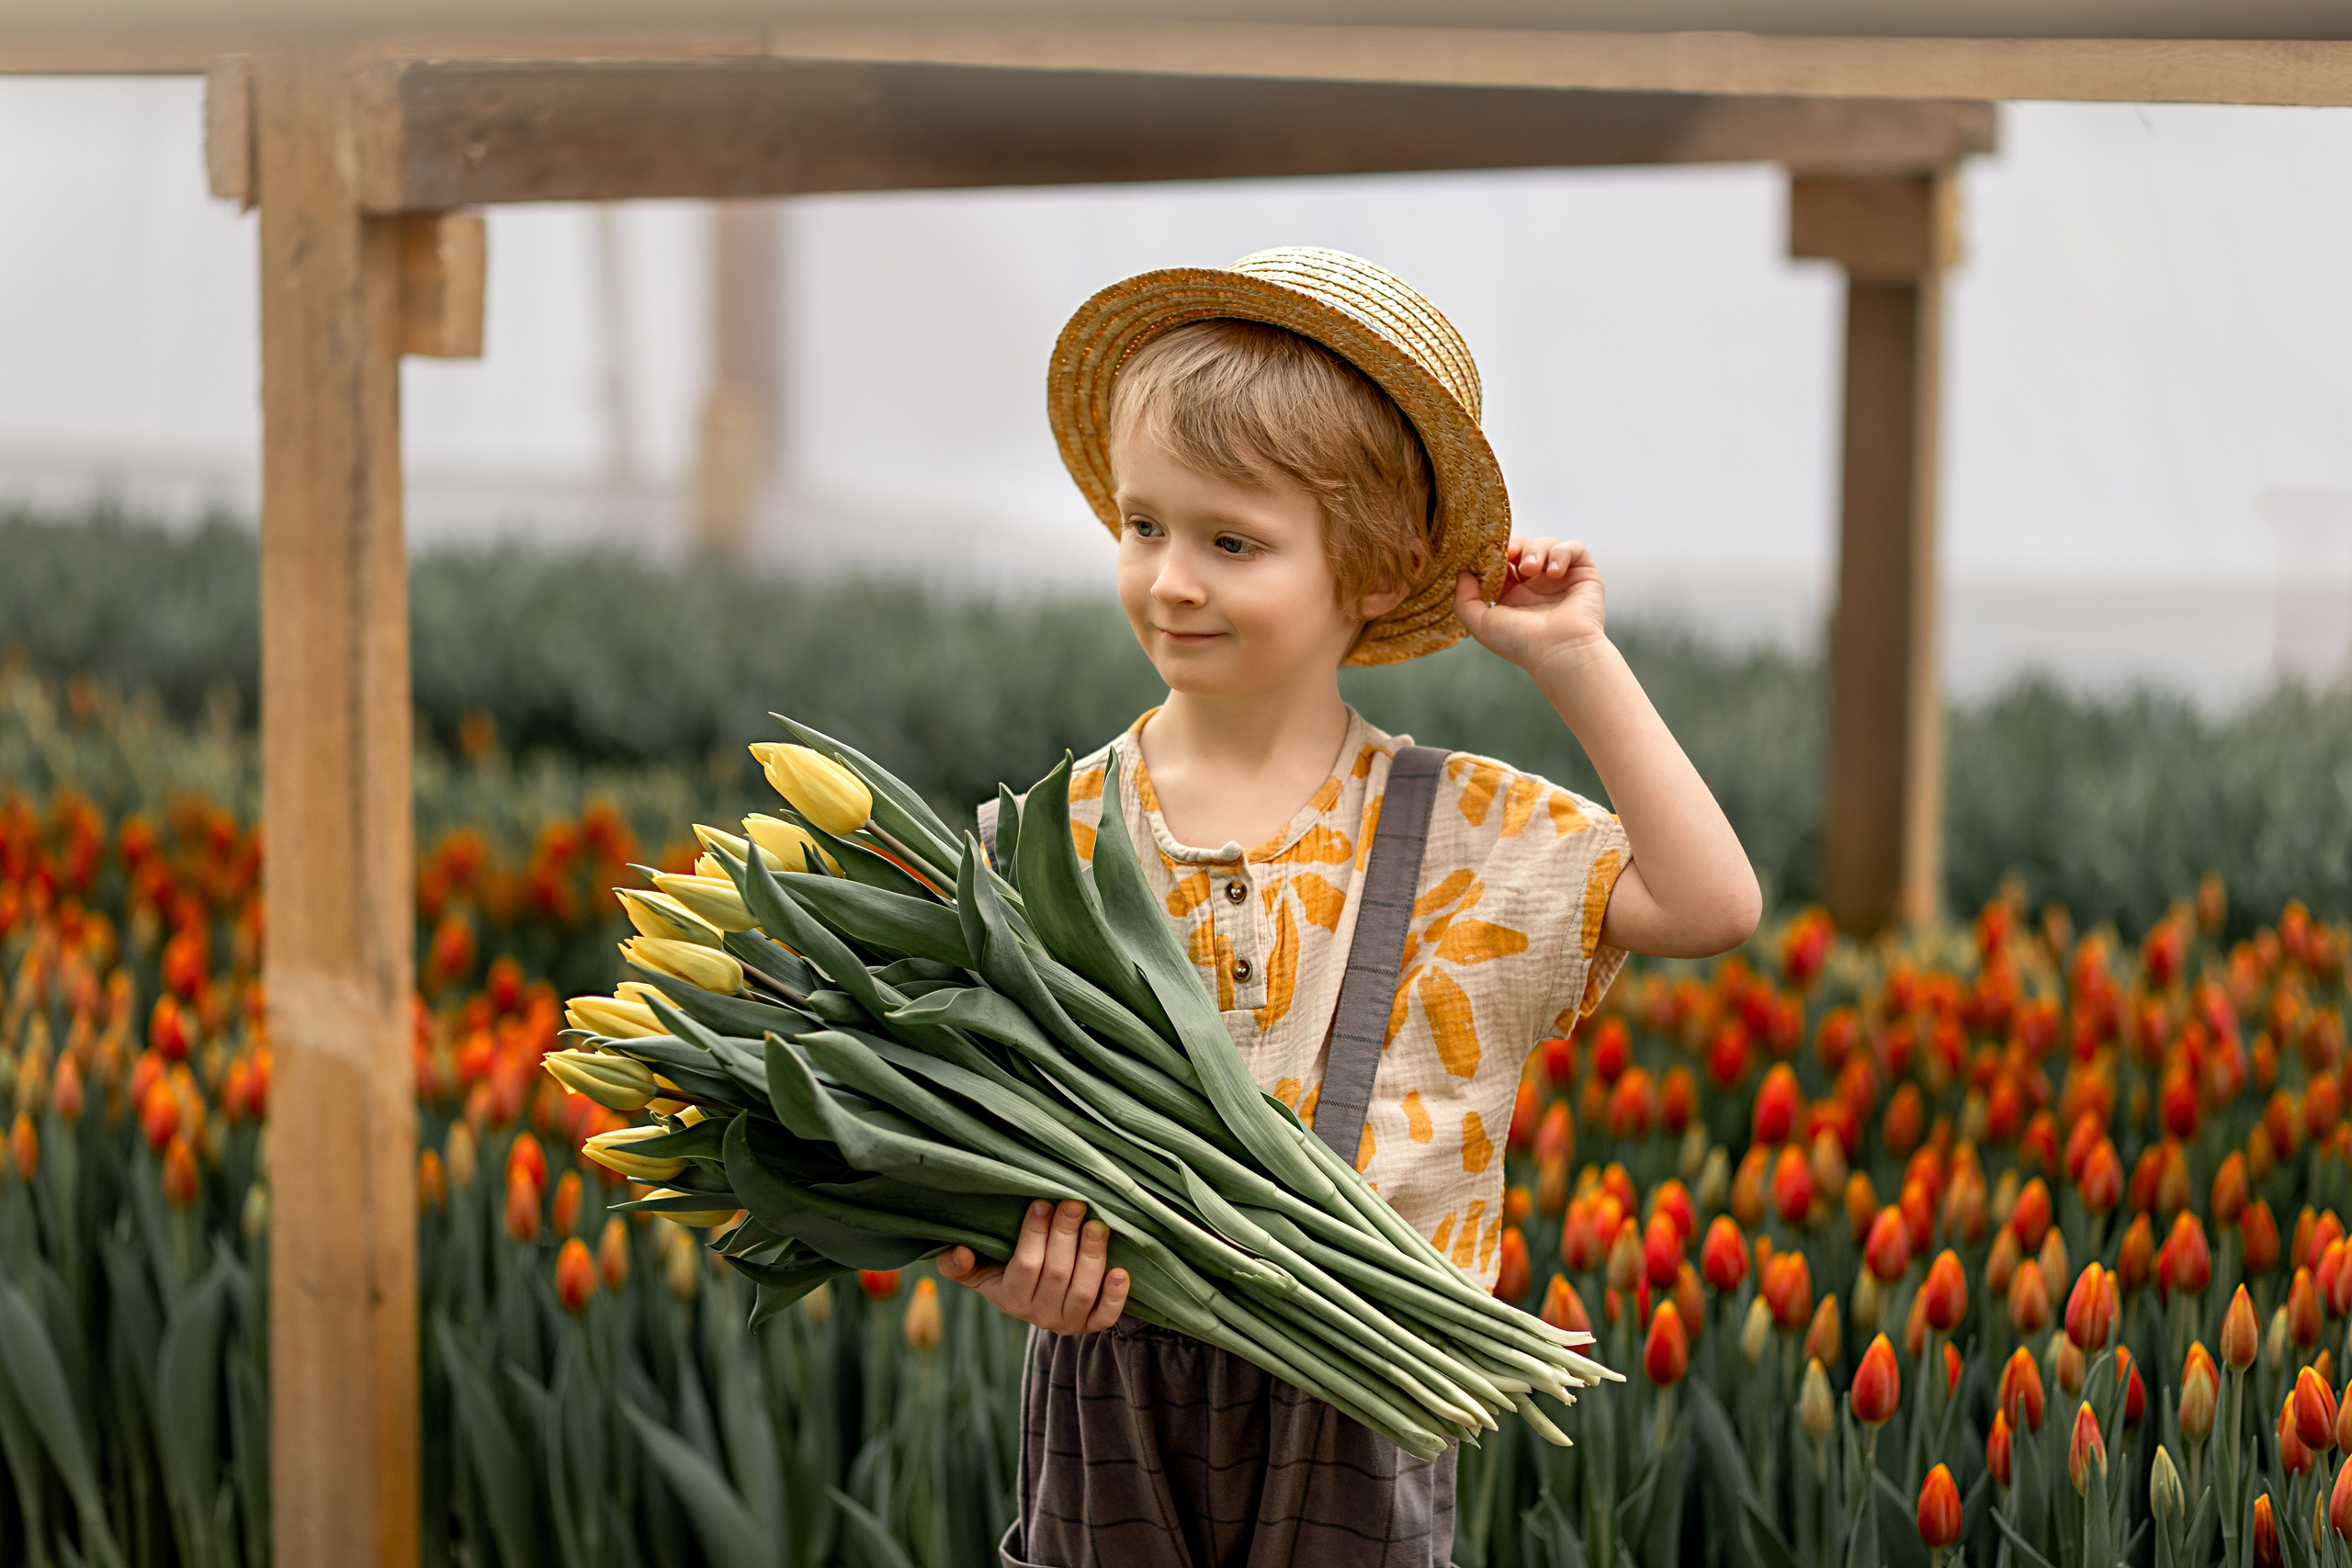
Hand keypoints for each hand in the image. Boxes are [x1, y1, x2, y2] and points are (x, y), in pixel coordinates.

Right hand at [936, 1199, 1128, 1334]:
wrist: (1034, 1298)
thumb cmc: (1004, 1270)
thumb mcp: (977, 1268)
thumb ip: (959, 1263)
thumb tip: (959, 1252)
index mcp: (1010, 1298)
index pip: (1025, 1265)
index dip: (1034, 1234)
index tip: (1042, 1202)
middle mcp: (1039, 1314)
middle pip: (1056, 1274)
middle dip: (1066, 1235)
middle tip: (1074, 1203)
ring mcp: (1067, 1321)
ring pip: (1082, 1291)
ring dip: (1092, 1257)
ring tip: (1097, 1225)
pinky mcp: (1090, 1324)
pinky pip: (1105, 1317)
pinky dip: (1115, 1297)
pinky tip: (1121, 1271)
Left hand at [1454, 537, 1608, 676]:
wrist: (1559, 652)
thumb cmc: (1521, 643)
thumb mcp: (1481, 624)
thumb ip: (1464, 599)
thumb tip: (1463, 572)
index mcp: (1514, 595)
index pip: (1502, 562)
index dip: (1494, 553)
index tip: (1486, 552)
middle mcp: (1537, 585)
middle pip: (1523, 547)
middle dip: (1514, 546)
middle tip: (1509, 555)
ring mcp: (1561, 579)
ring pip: (1546, 544)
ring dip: (1536, 549)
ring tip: (1531, 569)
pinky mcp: (1583, 574)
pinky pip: (1573, 548)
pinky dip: (1562, 552)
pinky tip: (1553, 572)